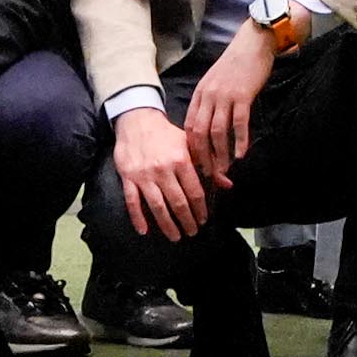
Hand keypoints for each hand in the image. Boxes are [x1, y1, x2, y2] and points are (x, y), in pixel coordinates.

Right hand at [111, 107, 212, 241]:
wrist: (137, 120)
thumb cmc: (166, 134)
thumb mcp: (190, 144)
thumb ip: (209, 164)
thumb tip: (228, 184)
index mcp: (181, 160)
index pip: (194, 191)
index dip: (200, 209)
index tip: (203, 220)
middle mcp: (163, 170)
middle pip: (178, 202)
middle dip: (187, 220)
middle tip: (192, 232)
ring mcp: (144, 175)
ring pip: (157, 206)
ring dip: (167, 225)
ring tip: (175, 236)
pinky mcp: (128, 178)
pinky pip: (132, 202)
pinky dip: (137, 218)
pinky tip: (144, 231)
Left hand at [184, 19, 277, 181]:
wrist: (253, 43)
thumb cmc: (236, 65)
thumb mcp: (215, 82)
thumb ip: (209, 103)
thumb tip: (208, 129)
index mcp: (200, 94)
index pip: (190, 128)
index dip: (193, 149)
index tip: (199, 166)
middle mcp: (209, 96)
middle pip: (200, 134)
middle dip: (204, 158)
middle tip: (211, 176)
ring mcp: (225, 95)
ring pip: (217, 132)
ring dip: (221, 155)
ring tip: (225, 171)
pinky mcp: (242, 95)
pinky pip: (238, 123)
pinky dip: (239, 141)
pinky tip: (242, 154)